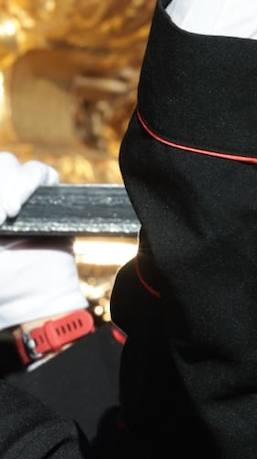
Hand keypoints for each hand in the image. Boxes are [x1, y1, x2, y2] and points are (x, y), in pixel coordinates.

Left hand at [0, 154, 85, 330]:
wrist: (32, 295)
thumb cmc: (1, 279)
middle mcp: (3, 196)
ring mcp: (24, 193)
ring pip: (9, 163)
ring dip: (7, 186)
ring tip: (7, 215)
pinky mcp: (49, 195)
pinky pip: (39, 172)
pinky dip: (28, 183)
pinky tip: (17, 207)